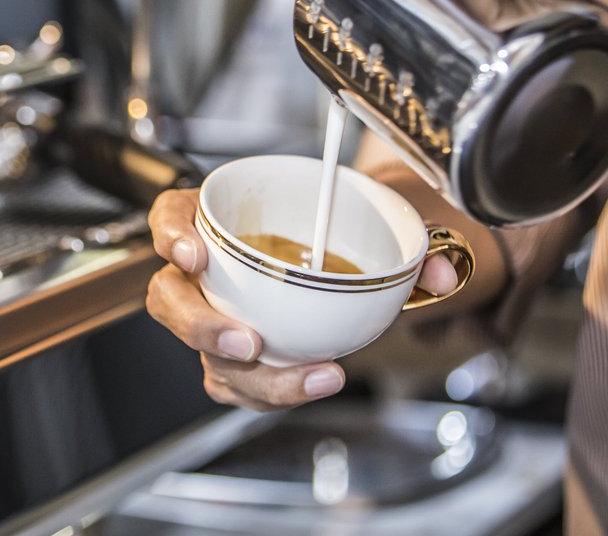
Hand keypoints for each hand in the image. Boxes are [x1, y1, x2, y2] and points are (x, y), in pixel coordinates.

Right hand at [145, 188, 458, 410]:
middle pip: (170, 298)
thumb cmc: (334, 228)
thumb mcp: (370, 218)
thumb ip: (406, 239)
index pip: (170, 216)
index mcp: (215, 219)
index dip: (172, 235)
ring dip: (245, 374)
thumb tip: (437, 272)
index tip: (194, 252)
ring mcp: (211, 316)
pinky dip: (270, 392)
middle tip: (249, 340)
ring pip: (200, 353)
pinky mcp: (229, 356)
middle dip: (201, 325)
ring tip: (307, 377)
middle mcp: (202, 271)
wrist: (342, 259)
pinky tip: (313, 383)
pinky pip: (233, 383)